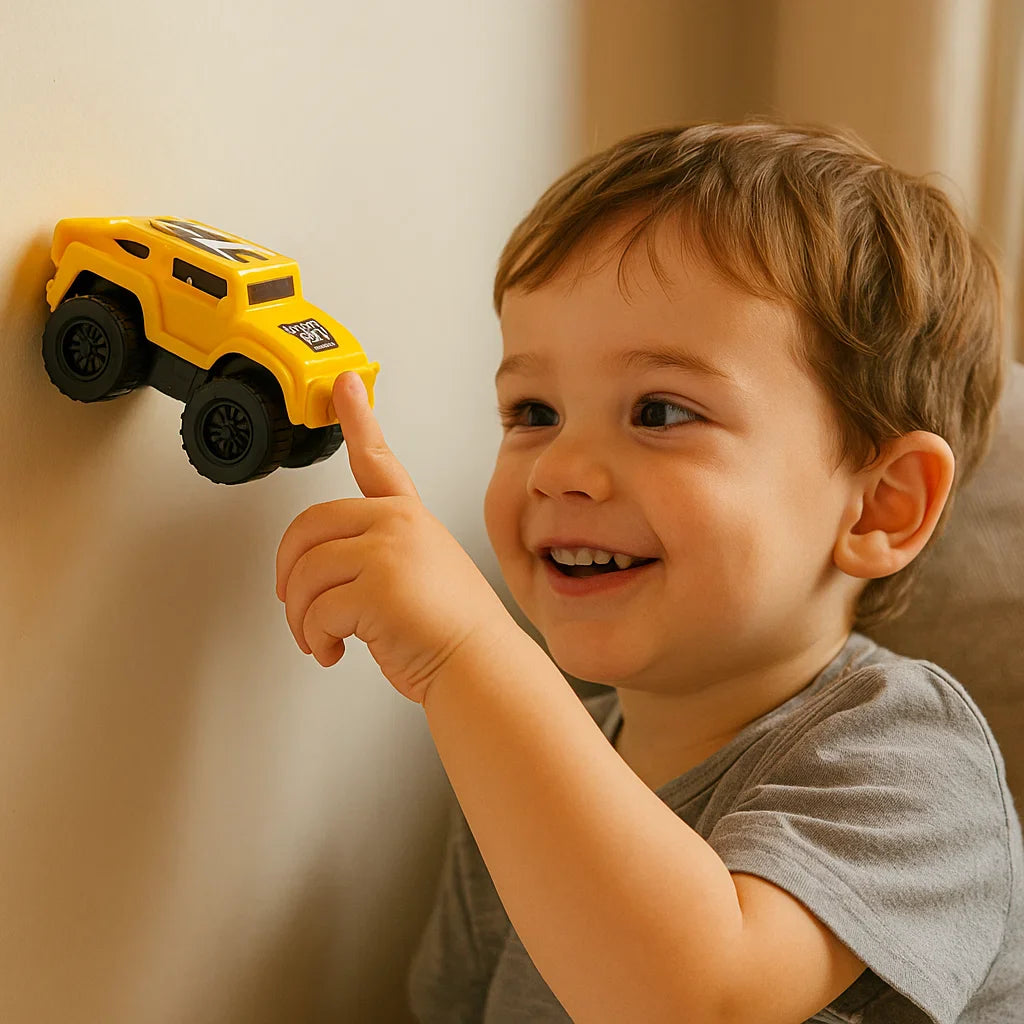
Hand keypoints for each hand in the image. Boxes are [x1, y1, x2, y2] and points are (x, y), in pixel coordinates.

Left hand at [275, 372, 512, 704]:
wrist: (479, 665)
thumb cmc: (450, 632)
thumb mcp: (420, 576)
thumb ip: (376, 558)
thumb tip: (316, 578)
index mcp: (409, 519)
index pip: (377, 460)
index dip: (357, 417)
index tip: (344, 385)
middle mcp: (399, 525)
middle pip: (309, 527)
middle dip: (288, 572)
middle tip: (292, 602)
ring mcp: (388, 550)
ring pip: (305, 574)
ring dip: (301, 619)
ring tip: (321, 639)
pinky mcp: (376, 585)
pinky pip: (315, 610)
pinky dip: (315, 639)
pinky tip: (334, 650)